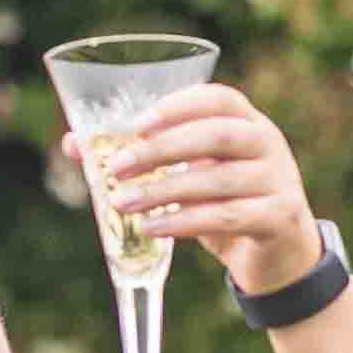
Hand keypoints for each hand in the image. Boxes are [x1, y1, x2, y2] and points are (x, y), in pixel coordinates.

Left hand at [79, 83, 324, 299]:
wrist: (277, 253)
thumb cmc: (224, 203)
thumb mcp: (188, 176)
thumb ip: (143, 158)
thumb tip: (73, 144)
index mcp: (247, 122)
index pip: (219, 99)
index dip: (179, 106)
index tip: (138, 123)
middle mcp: (268, 143)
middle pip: (216, 136)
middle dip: (161, 150)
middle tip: (116, 168)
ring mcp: (278, 180)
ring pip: (217, 180)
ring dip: (163, 191)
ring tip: (121, 203)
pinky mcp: (278, 217)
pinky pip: (227, 217)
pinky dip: (184, 222)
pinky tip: (151, 228)